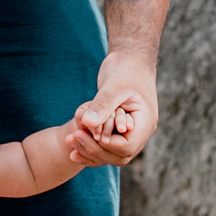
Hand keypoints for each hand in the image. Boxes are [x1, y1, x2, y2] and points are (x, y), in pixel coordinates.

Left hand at [67, 50, 157, 167]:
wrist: (131, 59)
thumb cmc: (126, 68)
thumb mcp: (113, 85)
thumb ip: (102, 105)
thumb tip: (87, 122)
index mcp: (145, 122)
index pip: (127, 147)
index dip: (104, 145)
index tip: (83, 134)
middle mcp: (140, 131)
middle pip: (119, 156)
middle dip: (94, 150)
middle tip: (71, 138)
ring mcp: (131, 133)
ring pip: (112, 155)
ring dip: (90, 152)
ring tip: (70, 142)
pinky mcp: (119, 131)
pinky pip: (107, 146)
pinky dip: (91, 148)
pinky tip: (73, 146)